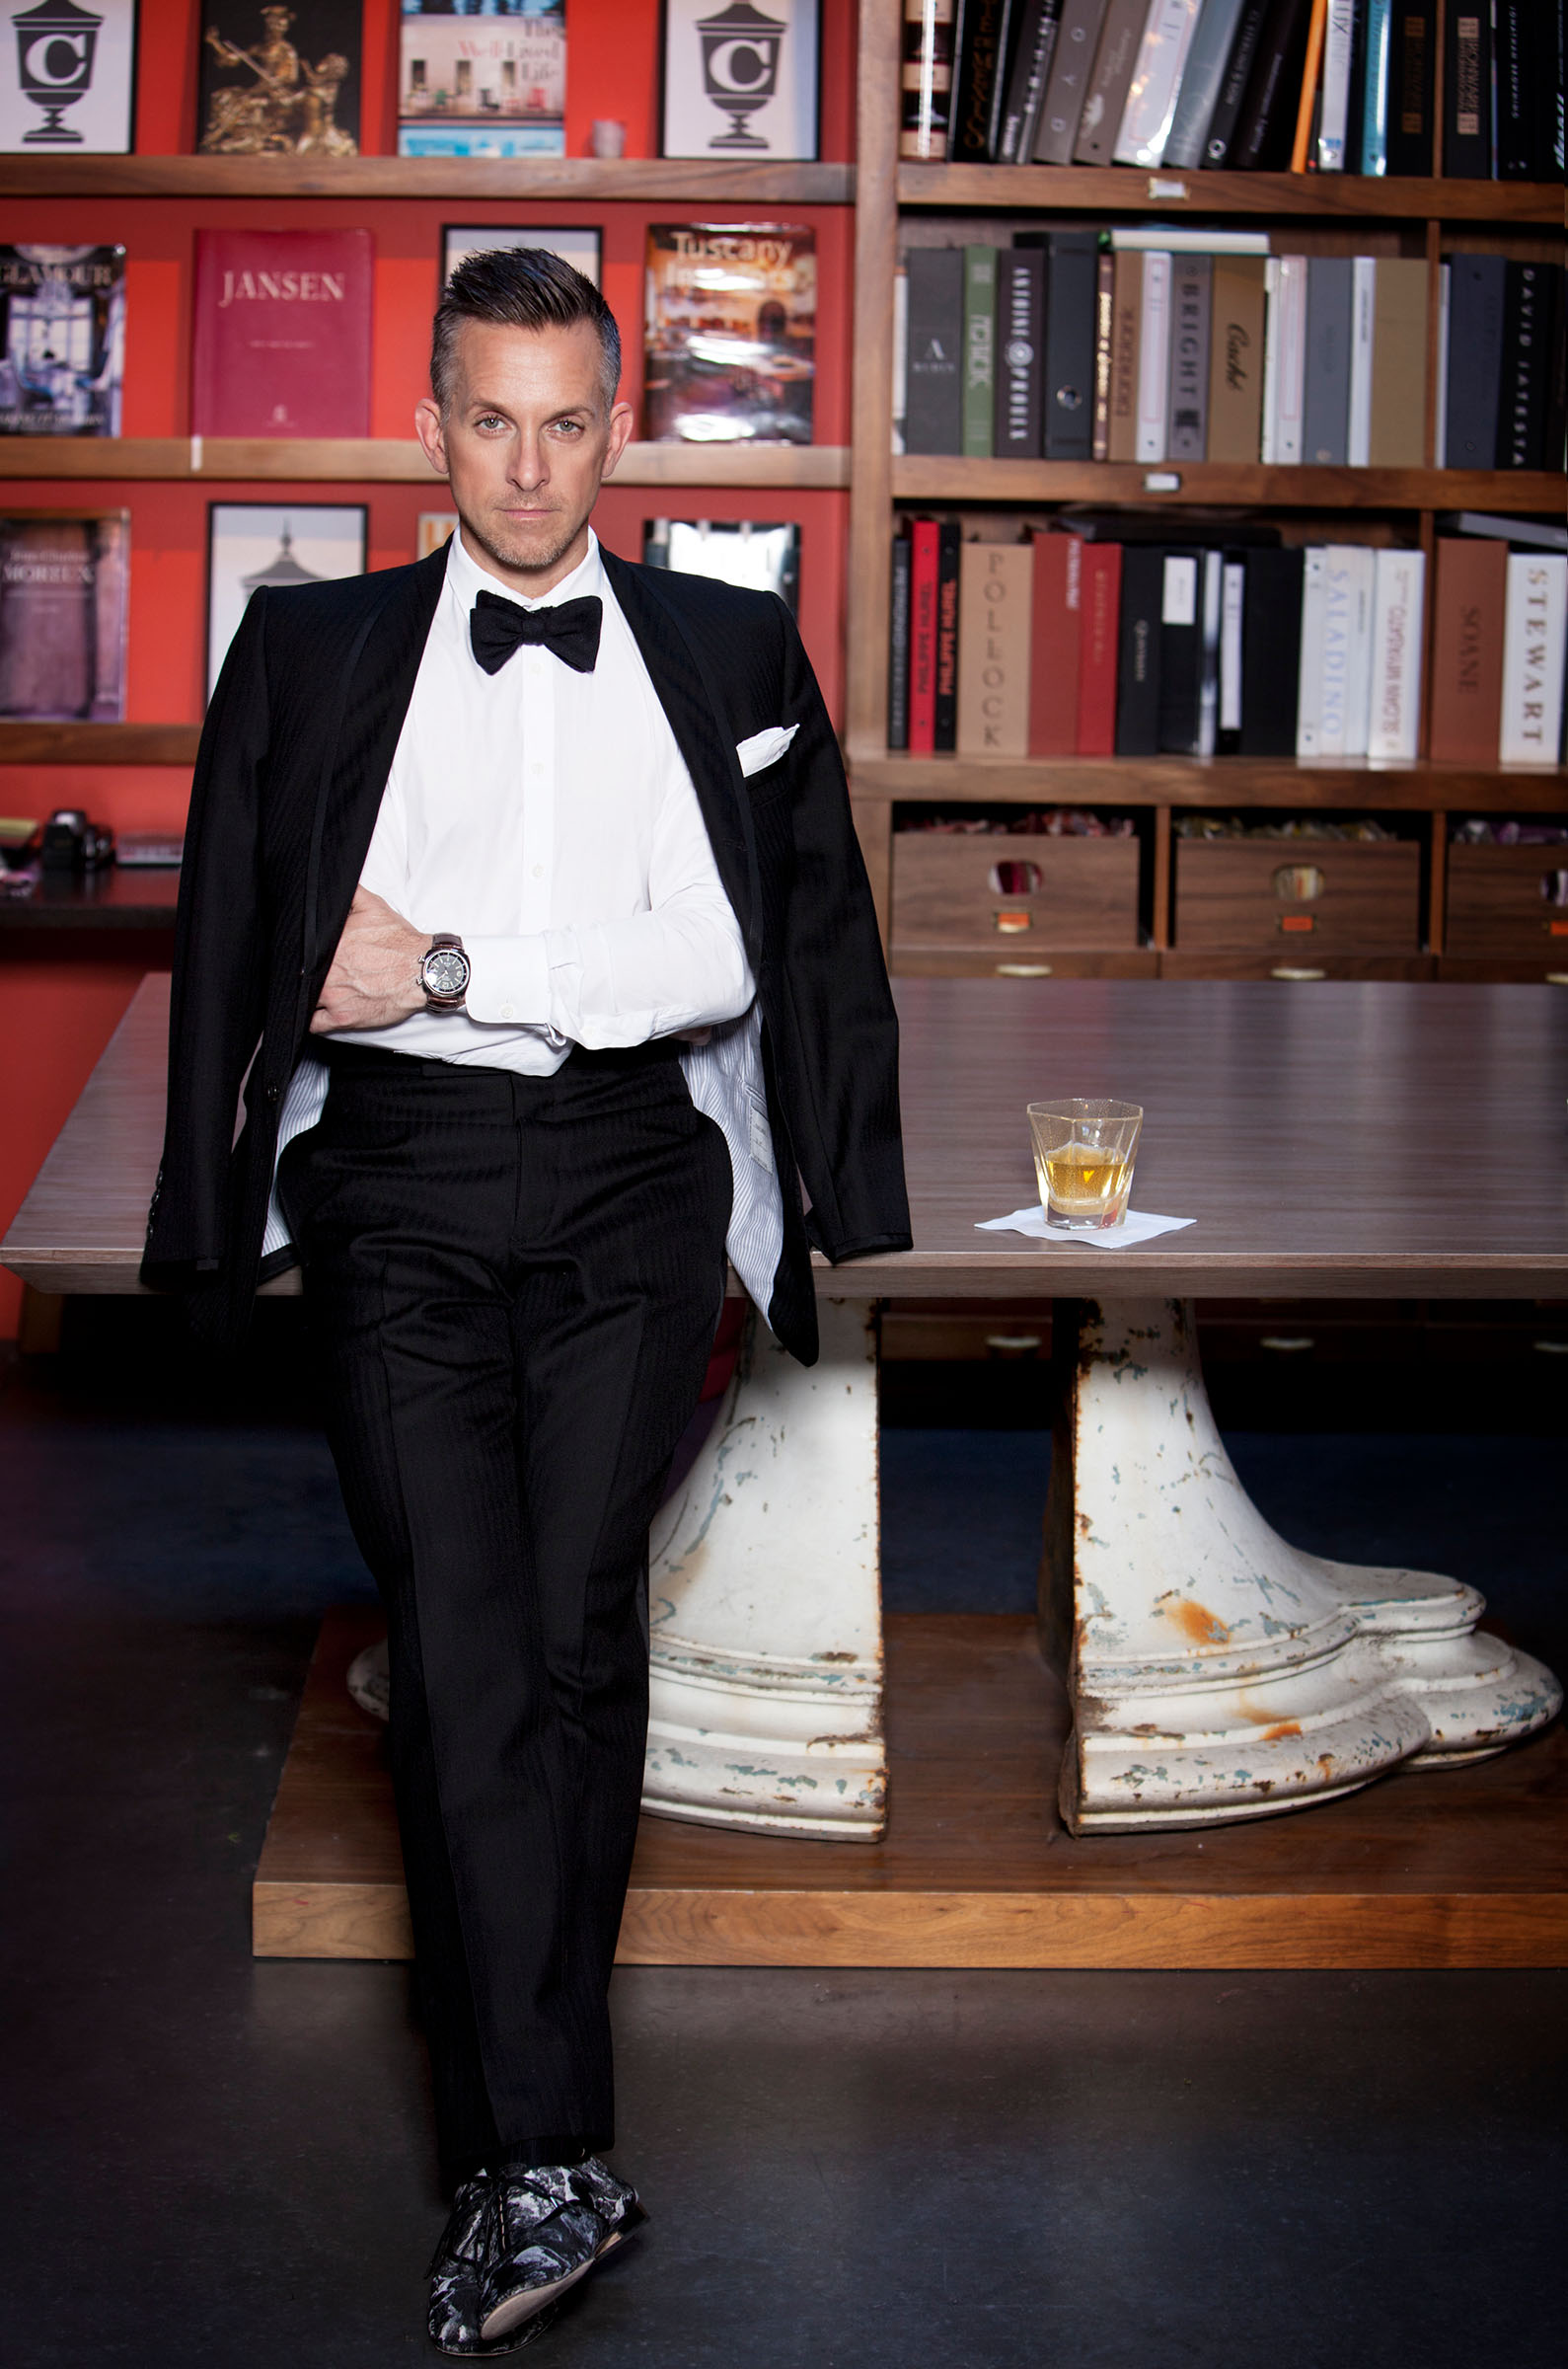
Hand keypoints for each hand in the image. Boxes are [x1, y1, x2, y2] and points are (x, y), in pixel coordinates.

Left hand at [309, 887, 431, 1033]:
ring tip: (306, 990)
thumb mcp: (373, 906)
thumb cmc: (401, 943)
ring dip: (303, 995)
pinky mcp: (343, 1018)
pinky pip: (314, 1025)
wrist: (424, 971)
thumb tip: (330, 881)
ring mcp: (333, 997)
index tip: (297, 953)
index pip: (297, 950)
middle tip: (303, 972)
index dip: (294, 953)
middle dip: (300, 973)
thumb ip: (350, 892)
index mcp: (330, 945)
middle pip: (298, 975)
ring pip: (302, 999)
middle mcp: (327, 972)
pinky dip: (310, 1020)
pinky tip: (313, 1012)